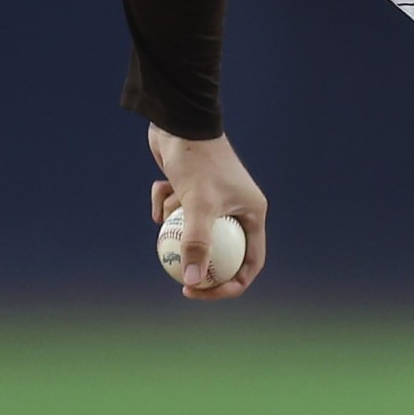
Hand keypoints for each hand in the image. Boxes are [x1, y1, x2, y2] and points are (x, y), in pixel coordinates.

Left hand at [148, 124, 266, 300]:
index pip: (249, 263)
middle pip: (218, 250)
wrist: (181, 123)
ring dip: (175, 220)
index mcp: (252, 214)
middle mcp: (237, 208)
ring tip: (172, 199)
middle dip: (195, 258)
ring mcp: (214, 199)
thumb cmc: (198, 162)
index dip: (229, 285)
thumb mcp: (198, 205)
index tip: (202, 291)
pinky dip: (164, 204)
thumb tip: (194, 283)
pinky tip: (161, 188)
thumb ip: (197, 244)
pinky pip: (176, 211)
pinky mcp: (192, 190)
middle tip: (176, 277)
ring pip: (192, 229)